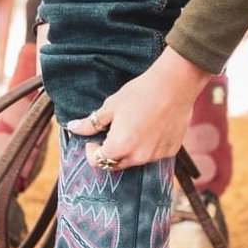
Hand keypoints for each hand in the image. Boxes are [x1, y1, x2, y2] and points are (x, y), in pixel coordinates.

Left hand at [65, 46, 211, 169]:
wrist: (175, 84)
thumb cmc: (140, 92)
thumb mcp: (111, 106)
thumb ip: (91, 123)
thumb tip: (72, 127)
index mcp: (119, 146)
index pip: (97, 162)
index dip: (91, 151)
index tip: (94, 139)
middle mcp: (138, 157)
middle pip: (116, 163)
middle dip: (110, 151)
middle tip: (113, 131)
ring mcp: (156, 155)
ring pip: (136, 159)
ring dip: (130, 148)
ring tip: (135, 124)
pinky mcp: (170, 150)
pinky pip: (154, 153)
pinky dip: (149, 145)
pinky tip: (152, 125)